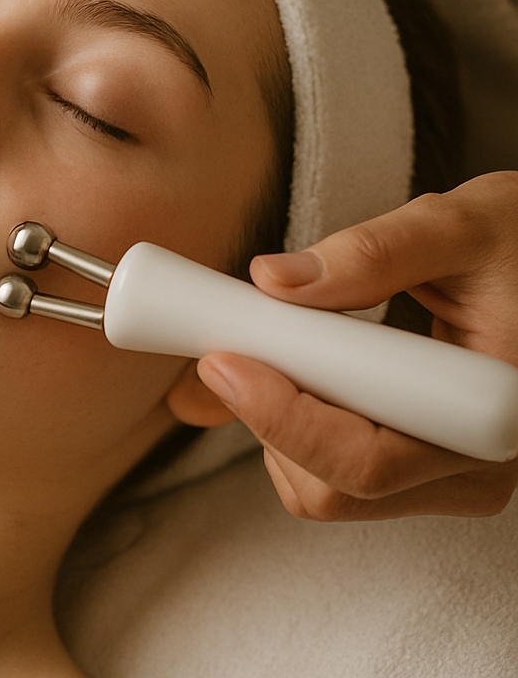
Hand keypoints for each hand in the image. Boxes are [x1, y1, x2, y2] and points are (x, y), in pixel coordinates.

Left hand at [190, 172, 517, 519]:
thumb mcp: (461, 228)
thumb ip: (374, 252)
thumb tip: (275, 281)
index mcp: (490, 415)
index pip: (366, 460)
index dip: (282, 416)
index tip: (223, 361)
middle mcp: (471, 468)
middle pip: (329, 484)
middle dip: (265, 412)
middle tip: (226, 341)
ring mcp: (441, 477)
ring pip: (317, 485)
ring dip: (273, 415)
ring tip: (277, 340)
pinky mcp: (414, 468)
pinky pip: (324, 468)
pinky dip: (287, 419)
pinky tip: (295, 362)